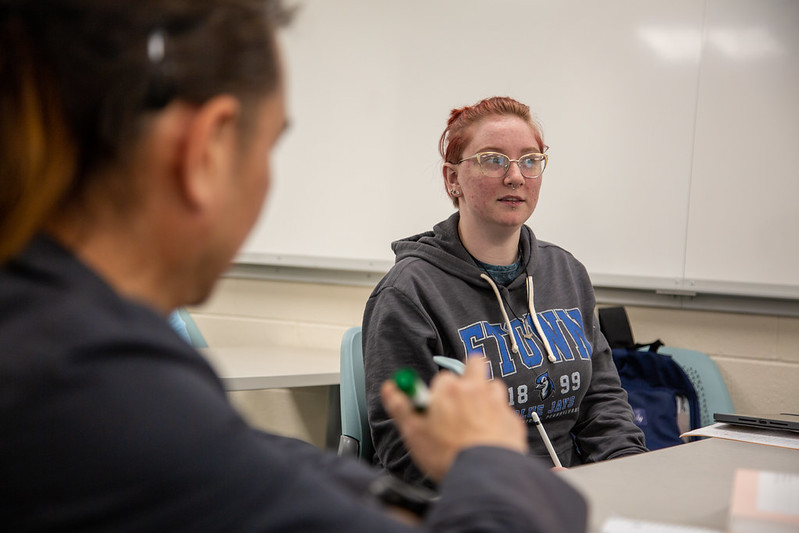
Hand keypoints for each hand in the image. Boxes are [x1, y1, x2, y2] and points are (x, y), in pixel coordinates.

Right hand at [381, 357, 527, 481]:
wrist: (484, 475)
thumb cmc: (448, 455)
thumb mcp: (413, 432)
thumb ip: (400, 406)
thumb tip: (390, 389)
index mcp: (449, 390)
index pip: (442, 377)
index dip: (437, 391)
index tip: (435, 404)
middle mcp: (475, 389)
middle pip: (475, 364)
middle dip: (468, 373)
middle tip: (461, 395)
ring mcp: (497, 403)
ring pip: (493, 386)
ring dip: (486, 396)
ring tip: (476, 417)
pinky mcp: (512, 420)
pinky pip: (505, 412)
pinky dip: (499, 420)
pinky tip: (489, 435)